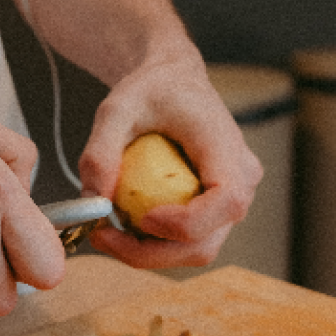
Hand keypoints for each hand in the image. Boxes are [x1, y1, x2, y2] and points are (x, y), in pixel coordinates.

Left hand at [77, 54, 262, 268]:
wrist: (173, 82)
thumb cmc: (152, 89)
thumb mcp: (116, 109)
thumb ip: (100, 150)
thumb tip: (94, 200)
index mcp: (225, 146)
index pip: (226, 200)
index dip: (187, 223)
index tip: (142, 219)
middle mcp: (241, 177)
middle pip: (206, 240)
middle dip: (151, 253)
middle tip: (102, 236)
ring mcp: (233, 197)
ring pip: (197, 249)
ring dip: (149, 253)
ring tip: (107, 232)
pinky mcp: (215, 210)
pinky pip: (189, 240)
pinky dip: (153, 244)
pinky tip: (122, 226)